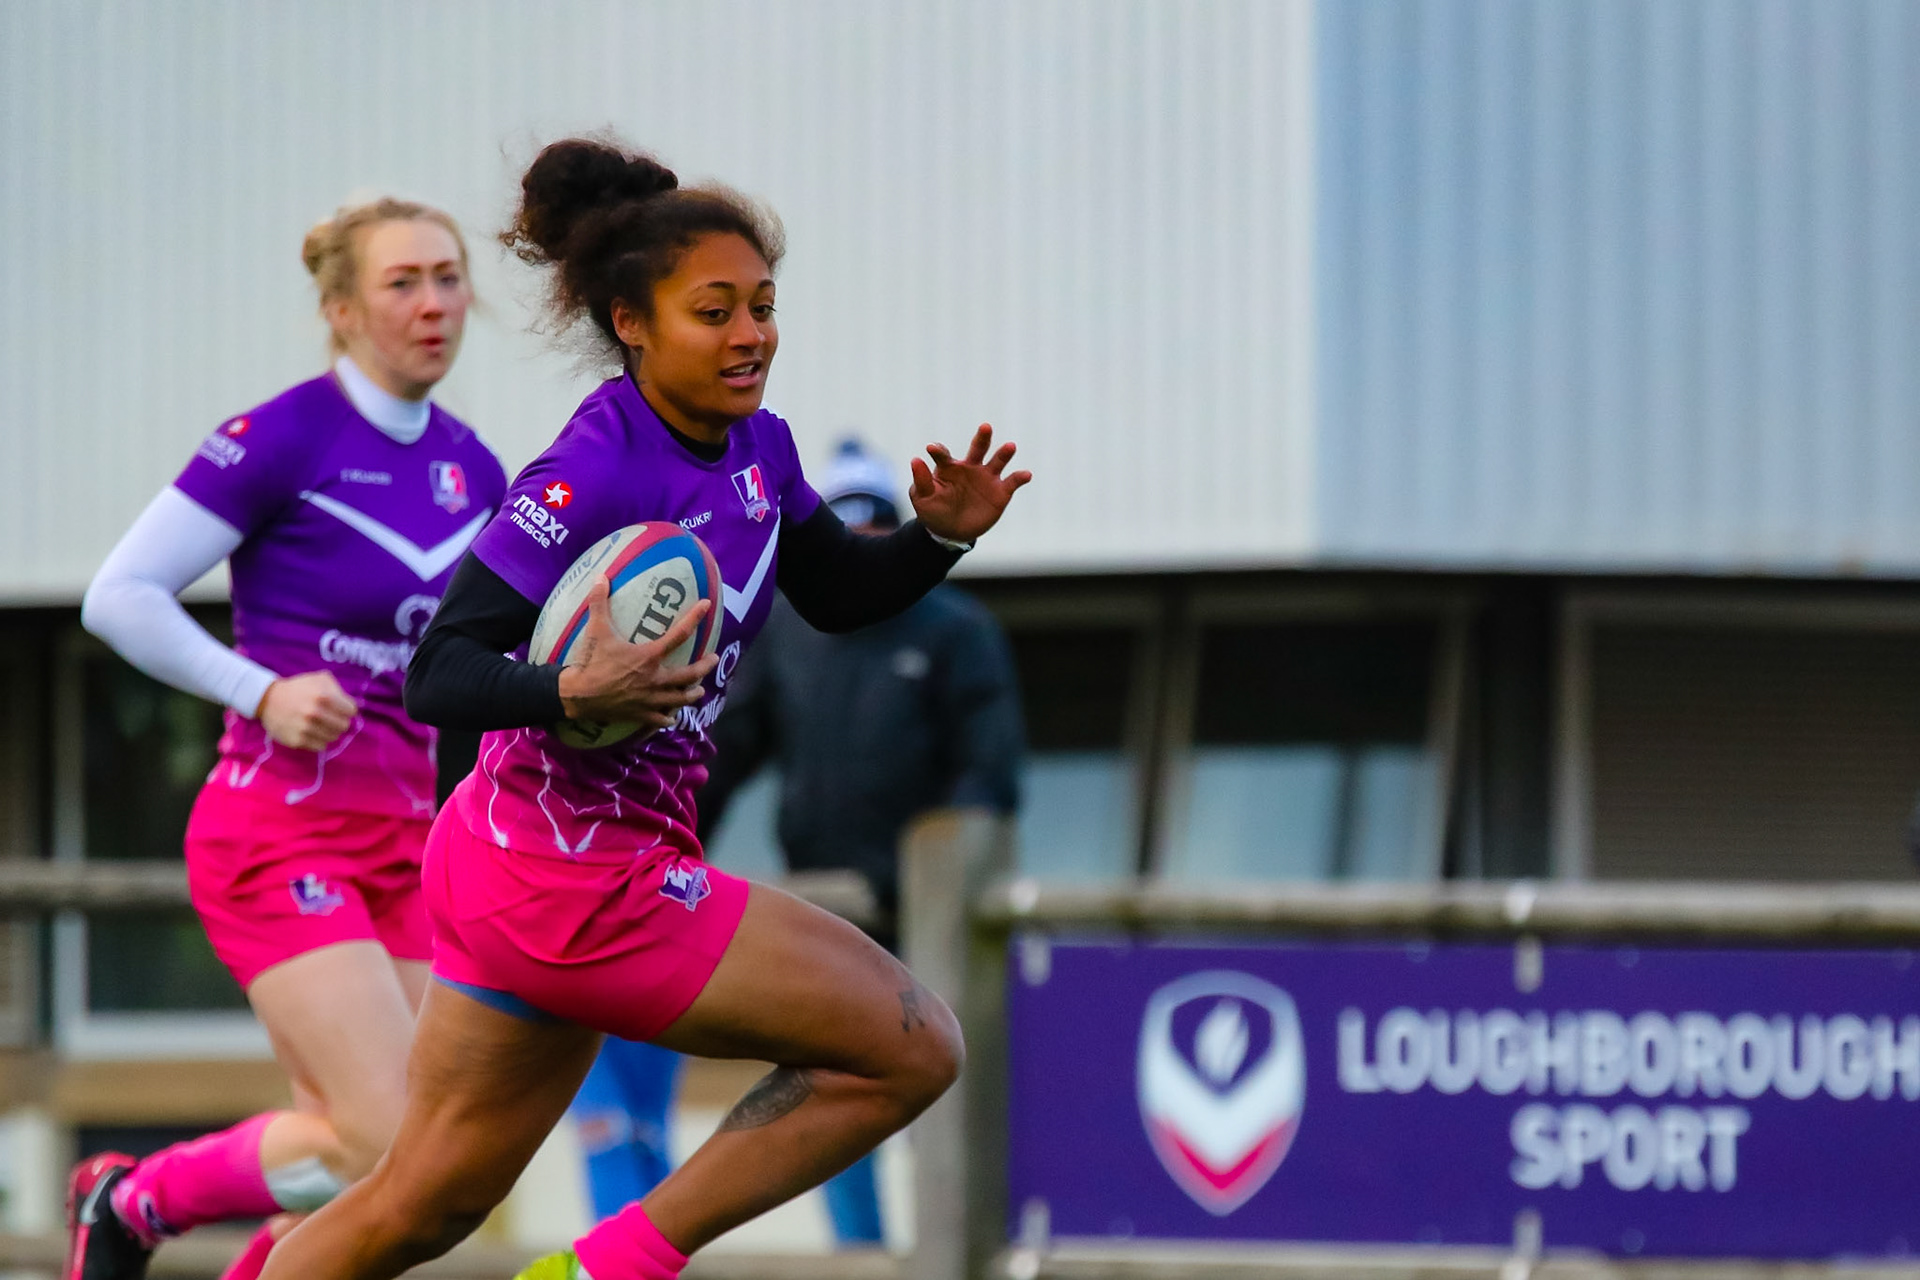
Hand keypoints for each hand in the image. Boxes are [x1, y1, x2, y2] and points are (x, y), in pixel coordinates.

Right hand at [257, 671, 356, 749]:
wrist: (268, 699)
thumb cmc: (299, 688)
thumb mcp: (320, 679)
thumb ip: (339, 690)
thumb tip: (351, 707)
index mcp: (323, 696)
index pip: (351, 711)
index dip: (347, 709)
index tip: (340, 709)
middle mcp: (315, 713)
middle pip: (344, 726)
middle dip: (339, 721)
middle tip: (330, 718)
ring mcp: (305, 728)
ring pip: (334, 737)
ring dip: (329, 731)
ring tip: (319, 724)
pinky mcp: (297, 741)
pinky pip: (321, 746)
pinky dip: (319, 740)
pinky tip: (311, 732)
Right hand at [555, 579, 718, 731]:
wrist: (578, 695)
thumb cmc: (590, 662)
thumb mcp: (596, 630)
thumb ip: (599, 602)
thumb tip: (600, 577)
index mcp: (649, 657)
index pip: (679, 634)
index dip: (695, 617)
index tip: (707, 606)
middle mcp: (655, 679)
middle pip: (690, 675)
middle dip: (705, 667)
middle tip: (713, 659)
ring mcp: (650, 700)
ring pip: (681, 700)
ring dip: (692, 694)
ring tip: (698, 691)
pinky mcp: (641, 715)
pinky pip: (662, 719)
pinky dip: (668, 718)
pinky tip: (672, 716)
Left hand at [908, 424, 1032, 543]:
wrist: (952, 533)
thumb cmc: (934, 511)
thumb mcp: (923, 498)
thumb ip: (921, 480)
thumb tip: (915, 459)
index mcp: (948, 467)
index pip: (944, 454)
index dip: (938, 450)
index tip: (931, 449)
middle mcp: (970, 467)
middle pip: (978, 448)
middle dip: (982, 438)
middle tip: (985, 427)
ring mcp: (987, 478)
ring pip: (998, 461)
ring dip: (1004, 453)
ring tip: (1010, 446)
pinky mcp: (1000, 492)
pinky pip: (1012, 481)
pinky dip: (1020, 477)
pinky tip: (1026, 474)